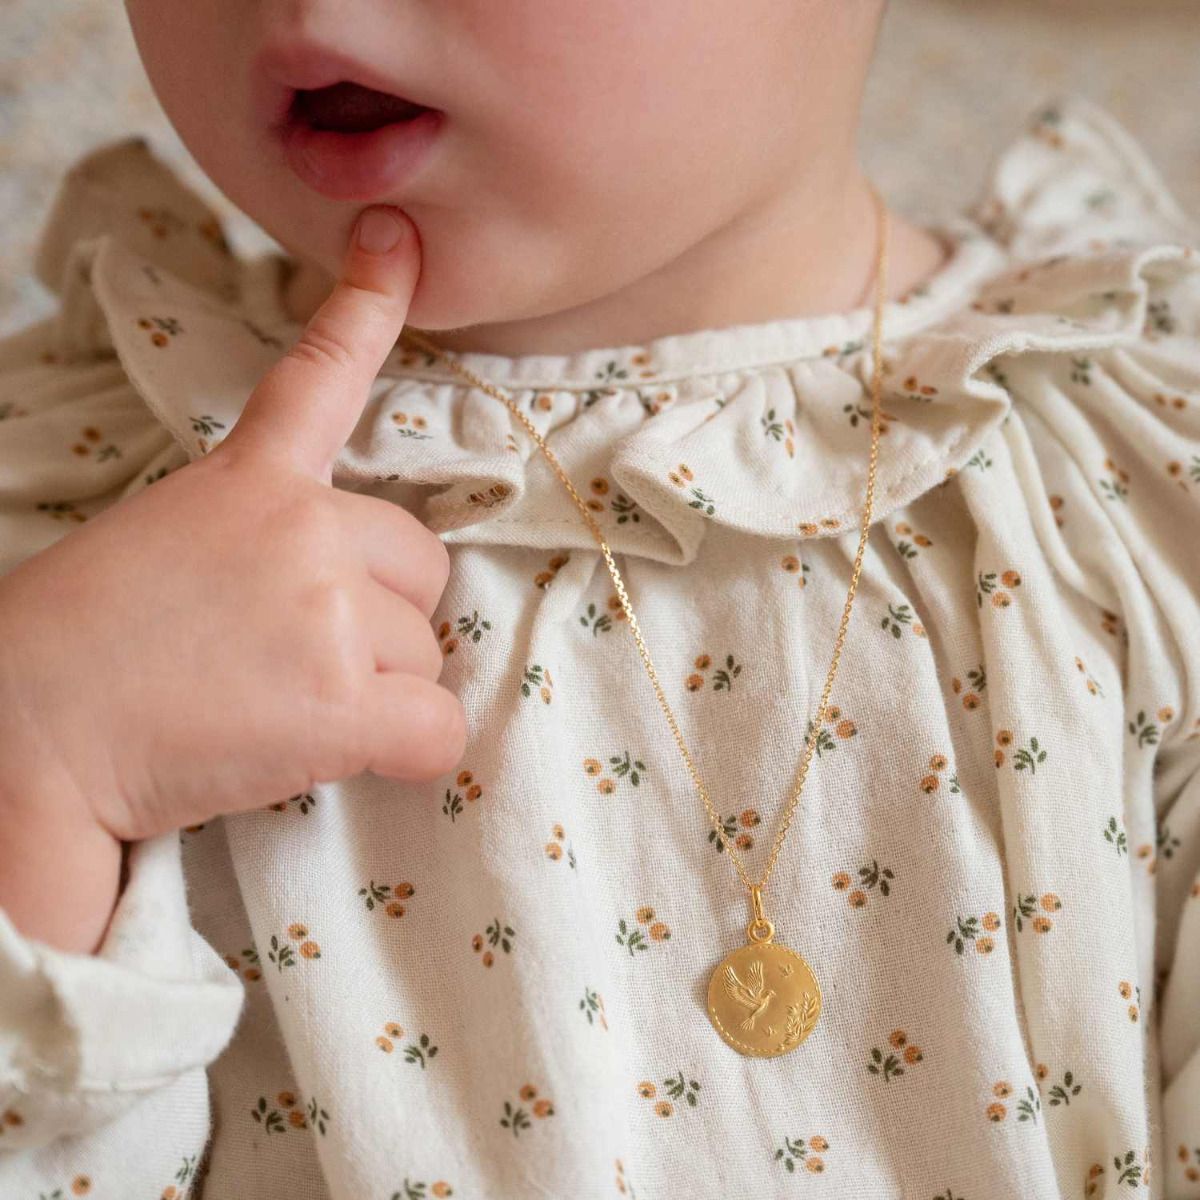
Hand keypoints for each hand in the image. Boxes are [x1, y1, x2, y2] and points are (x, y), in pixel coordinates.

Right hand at [0, 206, 464, 843]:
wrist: (22, 737)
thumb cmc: (81, 648)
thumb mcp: (166, 544)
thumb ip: (263, 540)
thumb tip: (345, 589)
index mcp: (250, 480)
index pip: (320, 378)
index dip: (366, 305)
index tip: (397, 239)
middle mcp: (305, 528)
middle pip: (422, 567)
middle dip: (384, 618)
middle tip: (292, 658)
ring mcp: (329, 609)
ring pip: (425, 654)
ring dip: (374, 688)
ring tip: (273, 708)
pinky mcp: (342, 699)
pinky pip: (437, 727)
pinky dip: (405, 749)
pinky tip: (332, 755)